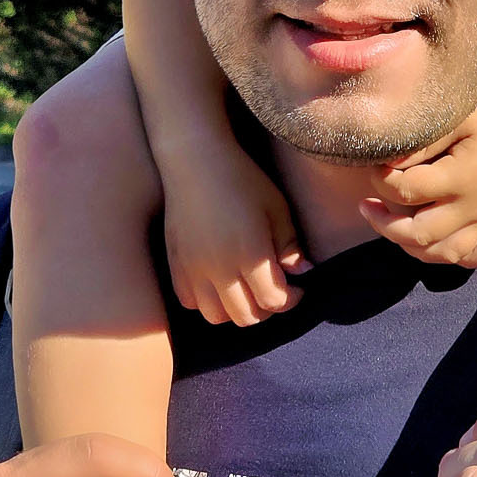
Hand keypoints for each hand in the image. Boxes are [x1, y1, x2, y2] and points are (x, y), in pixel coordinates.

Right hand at [161, 134, 310, 326]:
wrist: (195, 160)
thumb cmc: (242, 179)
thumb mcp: (277, 208)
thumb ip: (290, 246)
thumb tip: (301, 273)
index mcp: (249, 254)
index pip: (273, 300)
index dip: (290, 300)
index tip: (296, 288)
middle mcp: (219, 268)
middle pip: (246, 316)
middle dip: (266, 309)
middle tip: (273, 288)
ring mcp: (193, 269)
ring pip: (216, 316)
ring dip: (236, 309)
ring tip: (245, 288)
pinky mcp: (176, 264)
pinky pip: (190, 302)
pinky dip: (207, 301)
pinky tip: (219, 281)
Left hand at [359, 85, 476, 268]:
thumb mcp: (461, 117)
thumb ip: (423, 141)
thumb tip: (386, 160)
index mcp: (460, 179)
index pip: (405, 191)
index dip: (380, 181)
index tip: (375, 166)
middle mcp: (474, 208)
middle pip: (418, 235)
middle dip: (384, 225)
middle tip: (367, 207)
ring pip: (445, 254)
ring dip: (412, 246)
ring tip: (394, 226)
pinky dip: (459, 258)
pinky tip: (442, 243)